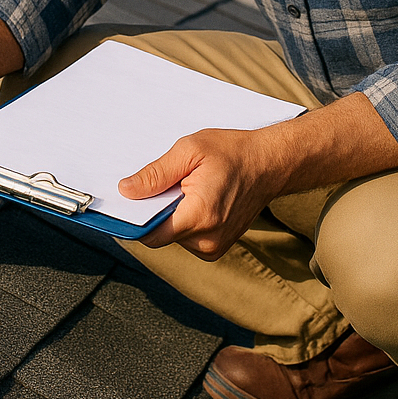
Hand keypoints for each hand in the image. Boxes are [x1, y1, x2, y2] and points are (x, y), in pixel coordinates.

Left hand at [119, 127, 285, 260]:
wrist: (270, 164)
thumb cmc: (234, 153)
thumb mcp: (190, 151)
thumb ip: (156, 174)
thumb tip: (127, 191)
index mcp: (200, 216)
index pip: (150, 234)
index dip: (135, 219)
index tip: (128, 204)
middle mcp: (207, 240)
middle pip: (160, 235)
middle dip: (157, 210)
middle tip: (170, 184)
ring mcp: (214, 247)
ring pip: (173, 236)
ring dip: (172, 215)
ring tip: (189, 189)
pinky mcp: (217, 247)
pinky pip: (187, 237)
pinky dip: (185, 220)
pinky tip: (198, 198)